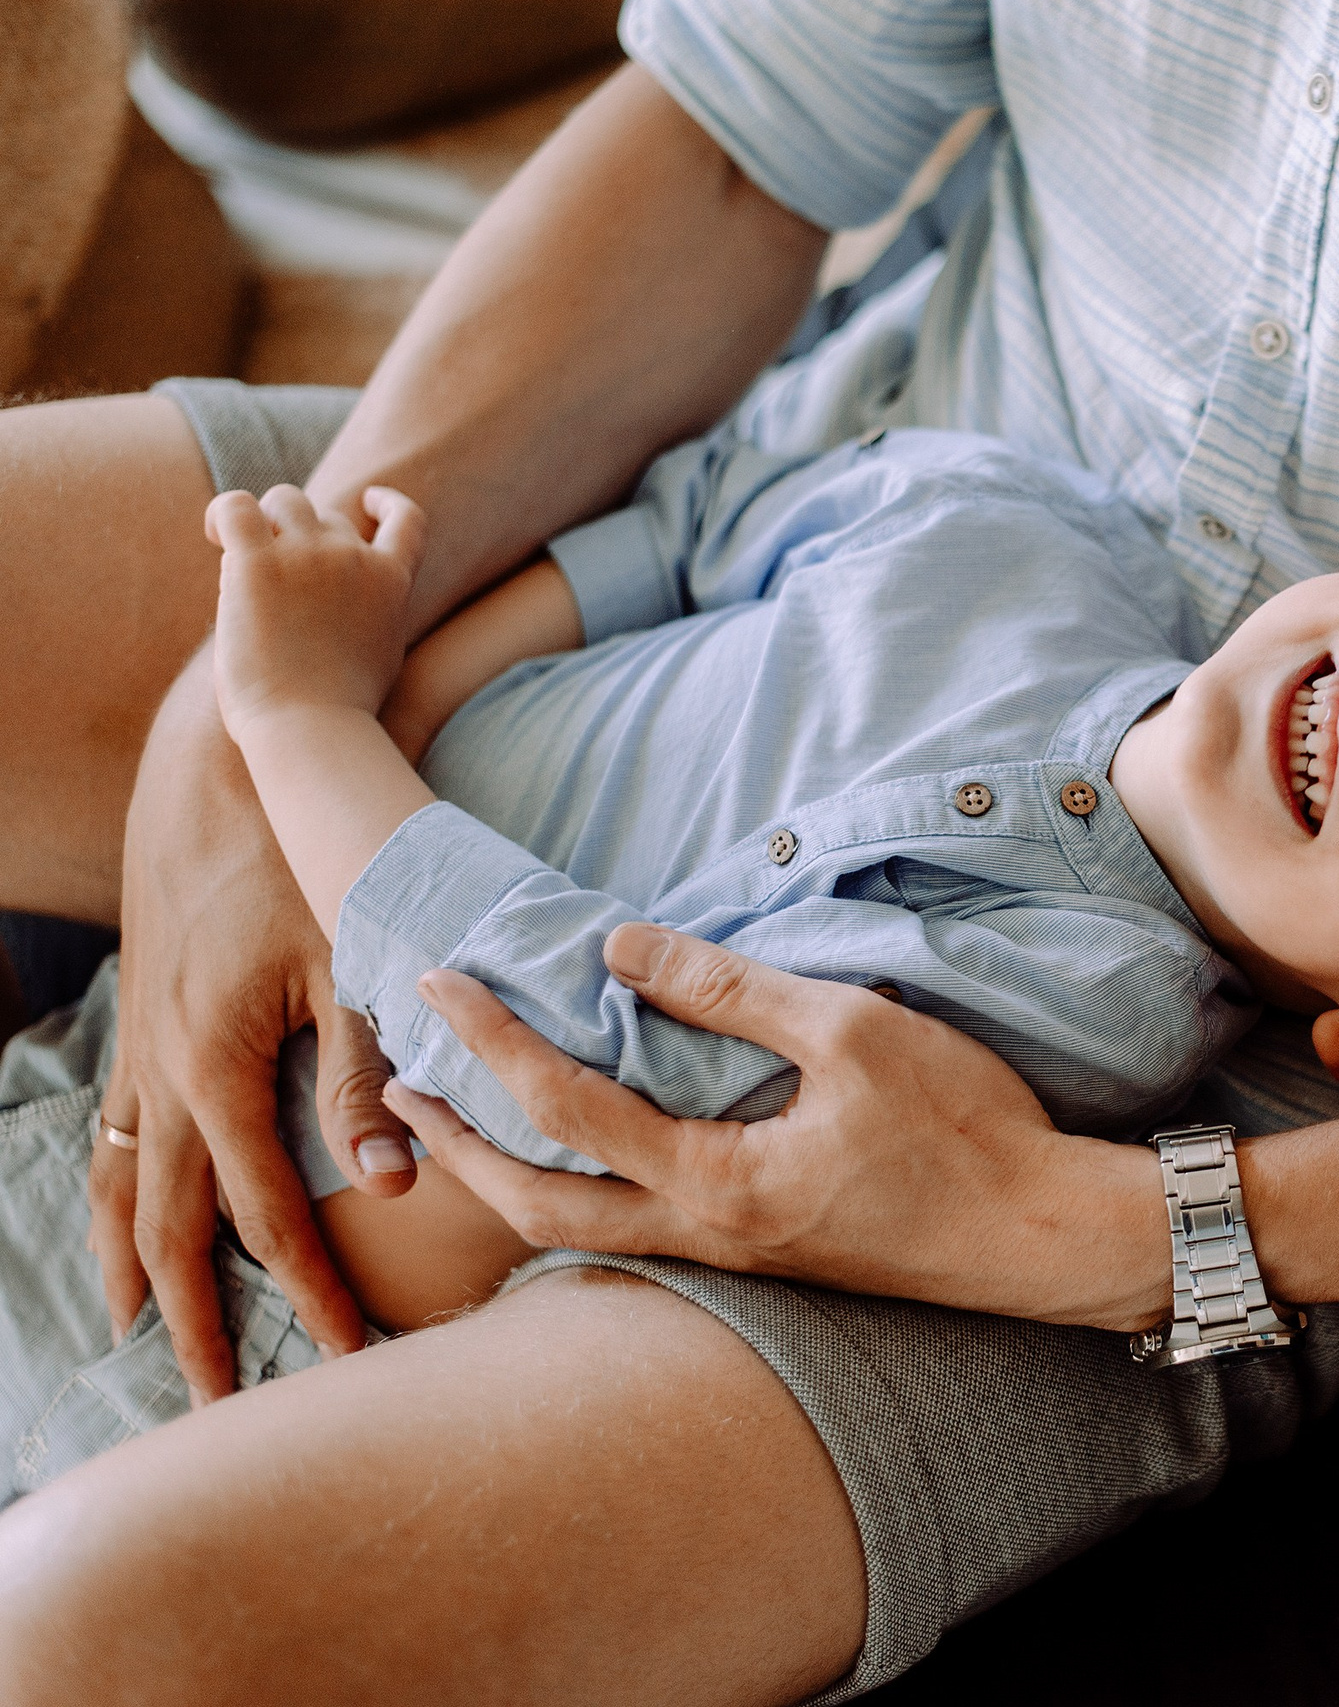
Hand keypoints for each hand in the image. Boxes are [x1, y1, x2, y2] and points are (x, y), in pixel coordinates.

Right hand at [94, 658, 407, 1402]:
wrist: (227, 769)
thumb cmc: (307, 861)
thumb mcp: (348, 965)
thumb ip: (366, 1077)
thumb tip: (393, 1185)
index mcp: (219, 1066)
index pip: (267, 1213)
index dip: (308, 1290)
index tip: (347, 1353)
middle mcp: (163, 1070)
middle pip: (169, 1226)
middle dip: (199, 1316)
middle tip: (220, 1401)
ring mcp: (139, 1047)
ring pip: (120, 1181)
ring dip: (133, 1262)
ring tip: (142, 1332)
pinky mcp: (140, 1021)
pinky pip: (113, 1129)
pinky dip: (113, 1189)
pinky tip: (120, 1221)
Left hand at [207, 484, 422, 734]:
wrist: (311, 728)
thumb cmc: (340, 712)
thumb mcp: (380, 658)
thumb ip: (374, 618)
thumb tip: (349, 608)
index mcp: (392, 582)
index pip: (407, 520)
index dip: (386, 503)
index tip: (368, 501)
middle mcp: (354, 558)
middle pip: (326, 515)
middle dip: (300, 536)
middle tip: (272, 575)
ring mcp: (307, 556)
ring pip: (283, 502)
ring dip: (263, 521)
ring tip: (237, 552)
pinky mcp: (256, 564)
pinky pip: (235, 507)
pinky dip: (223, 514)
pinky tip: (215, 534)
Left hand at [394, 923, 1168, 1330]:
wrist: (1045, 1235)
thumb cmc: (964, 1131)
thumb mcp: (853, 1032)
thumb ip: (731, 992)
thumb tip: (622, 951)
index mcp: (715, 1182)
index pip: (566, 1106)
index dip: (490, 1041)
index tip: (438, 984)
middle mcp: (706, 1237)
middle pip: (536, 1207)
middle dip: (459, 1148)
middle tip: (403, 1090)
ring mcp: (736, 1259)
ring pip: (581, 1234)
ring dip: (508, 1178)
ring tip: (470, 1125)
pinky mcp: (770, 1257)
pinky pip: (636, 1232)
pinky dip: (579, 1192)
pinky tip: (590, 1158)